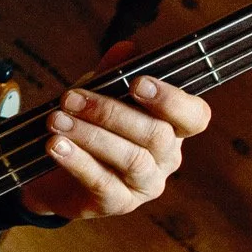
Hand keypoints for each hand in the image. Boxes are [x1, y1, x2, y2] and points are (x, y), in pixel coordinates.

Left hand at [20, 74, 209, 221]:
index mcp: (173, 127)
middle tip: (71, 98)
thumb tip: (127, 47)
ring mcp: (145, 184)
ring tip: (56, 121)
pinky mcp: (119, 203)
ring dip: (90, 135)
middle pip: (155, 135)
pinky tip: (56, 146)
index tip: (137, 83)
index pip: (195, 117)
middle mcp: (167, 158)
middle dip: (110, 112)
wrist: (58, 173)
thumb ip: (114, 72)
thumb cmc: (91, 127)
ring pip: (130, 159)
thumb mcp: (100, 94)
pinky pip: (102, 183)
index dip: (172, 100)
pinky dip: (77, 162)